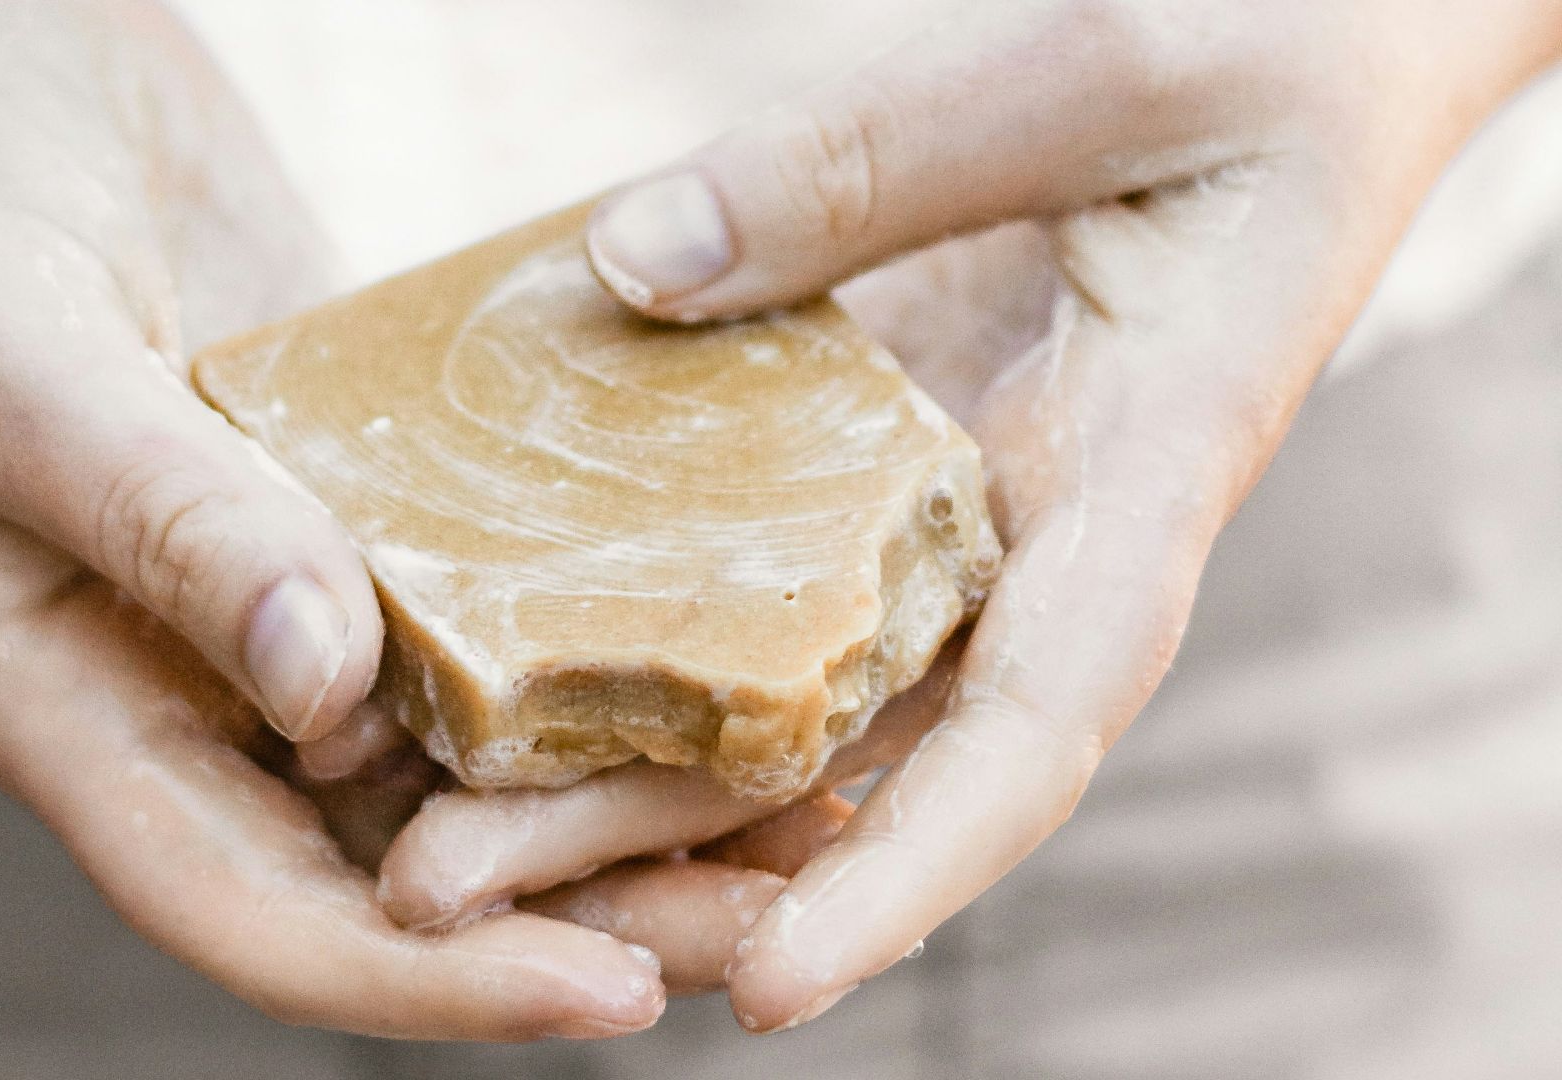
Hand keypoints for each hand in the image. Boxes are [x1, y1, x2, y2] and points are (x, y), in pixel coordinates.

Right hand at [0, 0, 768, 1038]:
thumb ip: (155, 518)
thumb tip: (323, 687)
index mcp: (77, 707)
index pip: (262, 910)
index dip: (434, 979)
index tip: (613, 996)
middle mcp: (199, 682)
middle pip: (405, 860)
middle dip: (587, 904)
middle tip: (776, 911)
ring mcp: (288, 591)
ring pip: (472, 742)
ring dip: (625, 784)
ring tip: (807, 793)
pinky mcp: (361, 492)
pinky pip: (492, 591)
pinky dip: (601, 629)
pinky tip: (733, 623)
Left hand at [383, 0, 1561, 1030]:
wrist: (1307, 45)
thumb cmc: (1265, 46)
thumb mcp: (1099, 68)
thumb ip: (882, 163)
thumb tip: (638, 266)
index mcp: (1144, 482)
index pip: (1034, 722)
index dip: (906, 871)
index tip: (770, 989)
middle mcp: (1035, 540)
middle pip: (854, 753)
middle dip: (663, 850)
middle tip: (445, 890)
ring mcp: (950, 508)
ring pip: (785, 693)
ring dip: (616, 779)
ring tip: (427, 837)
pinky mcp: (882, 452)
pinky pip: (756, 571)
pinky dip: (638, 637)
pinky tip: (493, 671)